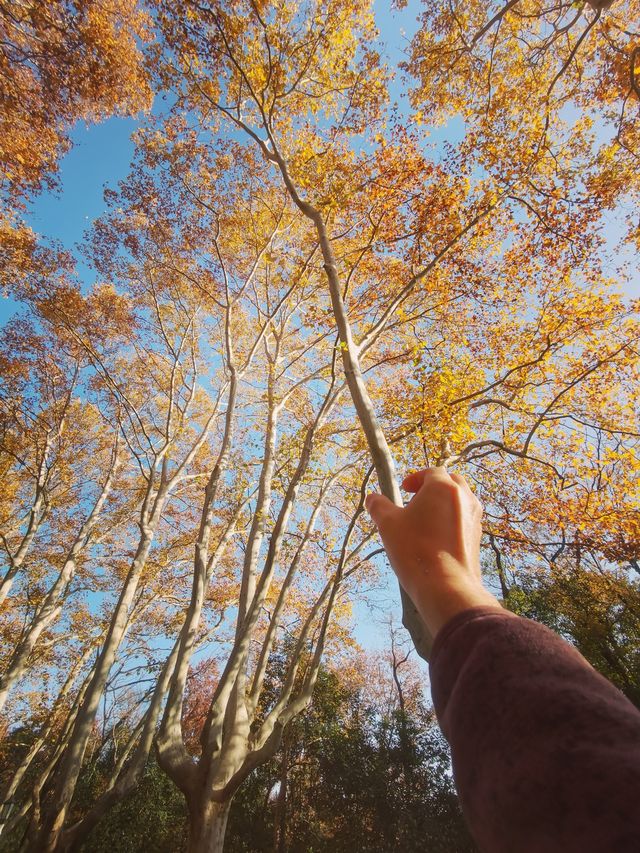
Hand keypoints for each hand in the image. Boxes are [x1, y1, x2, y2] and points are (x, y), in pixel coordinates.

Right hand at [365, 467, 500, 637]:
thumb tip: (371, 498)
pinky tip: (436, 538)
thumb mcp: (388, 525)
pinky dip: (451, 521)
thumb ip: (378, 506)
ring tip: (426, 520)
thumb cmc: (415, 550)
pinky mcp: (478, 537)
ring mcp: (474, 518)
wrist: (447, 586)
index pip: (431, 472)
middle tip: (416, 500)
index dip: (415, 478)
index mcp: (443, 487)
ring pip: (460, 501)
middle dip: (433, 488)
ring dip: (444, 504)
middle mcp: (464, 497)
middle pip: (450, 482)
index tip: (404, 490)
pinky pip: (464, 520)